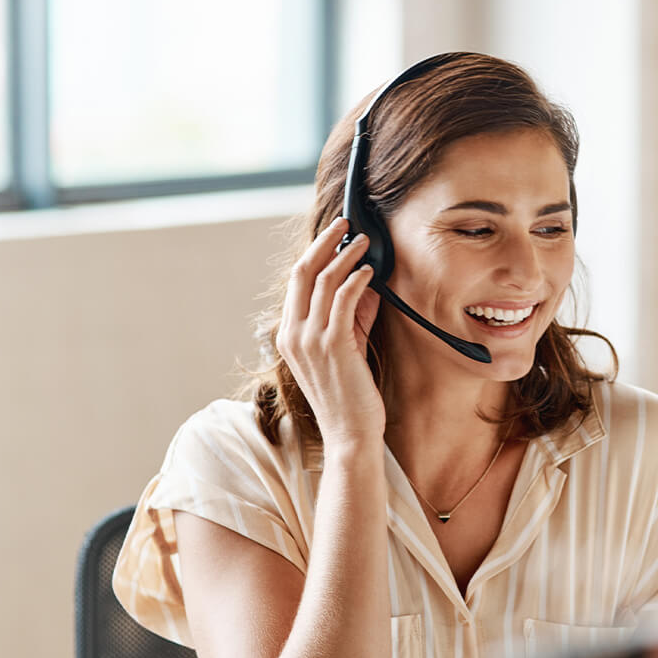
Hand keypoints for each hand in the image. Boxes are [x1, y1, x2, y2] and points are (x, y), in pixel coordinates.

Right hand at [274, 216, 385, 452]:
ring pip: (323, 281)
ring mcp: (310, 340)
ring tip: (363, 241)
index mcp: (287, 335)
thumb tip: (365, 280)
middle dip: (325, 243)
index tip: (334, 236)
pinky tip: (370, 270)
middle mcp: (293, 335)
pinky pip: (342, 299)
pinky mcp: (333, 345)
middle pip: (302, 273)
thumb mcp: (344, 348)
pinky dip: (356, 279)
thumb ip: (350, 315)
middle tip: (344, 224)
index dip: (315, 254)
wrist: (350, 433)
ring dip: (345, 256)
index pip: (295, 283)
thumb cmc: (349, 394)